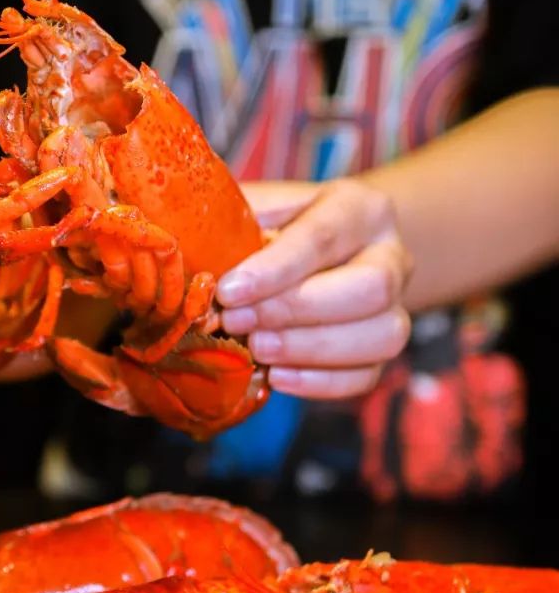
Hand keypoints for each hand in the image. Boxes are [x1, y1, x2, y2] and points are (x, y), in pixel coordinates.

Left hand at [216, 179, 412, 399]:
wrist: (326, 253)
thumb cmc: (278, 228)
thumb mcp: (258, 211)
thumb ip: (234, 227)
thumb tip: (196, 258)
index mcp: (359, 209)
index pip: (324, 236)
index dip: (275, 269)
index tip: (229, 292)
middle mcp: (392, 254)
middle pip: (370, 287)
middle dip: (295, 311)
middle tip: (237, 322)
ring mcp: (397, 306)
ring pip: (381, 336)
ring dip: (309, 349)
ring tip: (256, 350)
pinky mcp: (383, 351)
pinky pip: (367, 375)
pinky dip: (319, 383)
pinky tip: (276, 377)